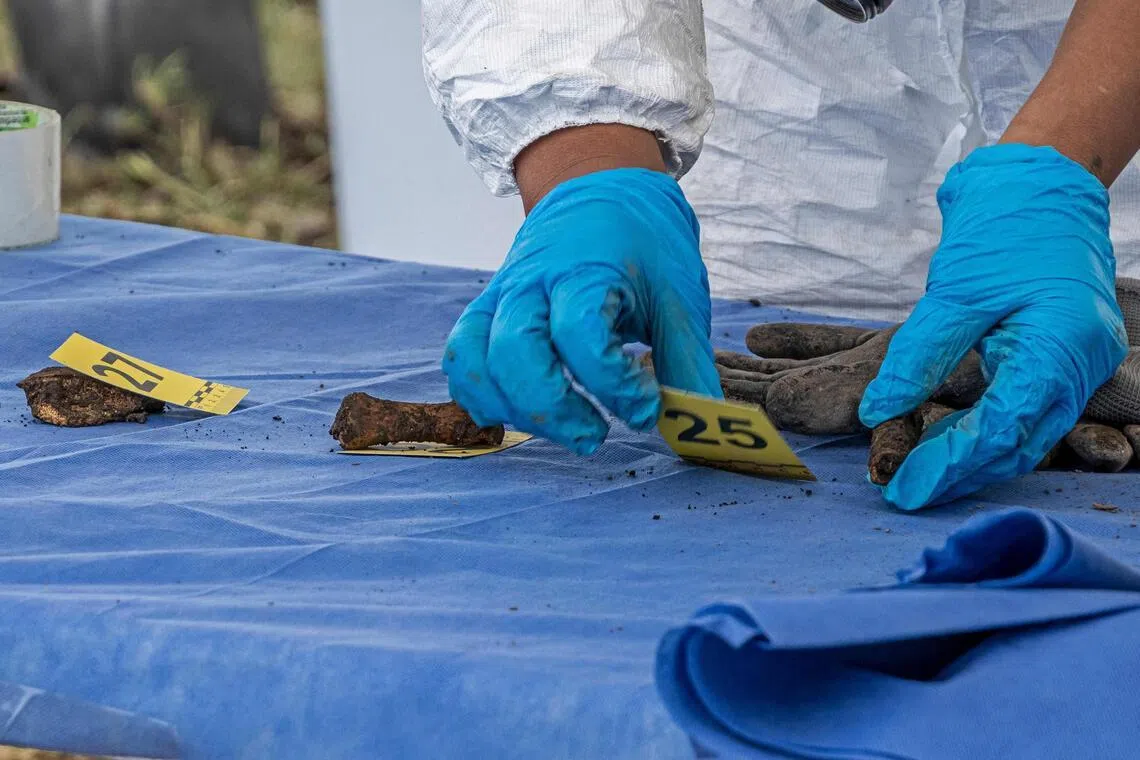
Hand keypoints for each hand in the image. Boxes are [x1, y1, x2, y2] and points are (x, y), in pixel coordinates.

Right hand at [443, 168, 721, 453]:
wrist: (601, 185)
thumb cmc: (644, 242)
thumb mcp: (680, 296)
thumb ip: (686, 365)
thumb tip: (697, 426)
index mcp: (584, 271)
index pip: (580, 336)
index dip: (612, 385)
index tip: (646, 405)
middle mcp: (531, 283)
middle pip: (513, 353)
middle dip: (553, 410)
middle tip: (597, 435)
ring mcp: (501, 296)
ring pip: (475, 359)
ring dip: (515, 409)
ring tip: (566, 427)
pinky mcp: (487, 310)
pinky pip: (461, 356)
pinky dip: (481, 393)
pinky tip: (521, 413)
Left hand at [860, 144, 1127, 509]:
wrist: (1042, 185)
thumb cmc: (1002, 229)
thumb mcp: (953, 291)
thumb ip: (917, 356)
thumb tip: (876, 411)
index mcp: (1061, 346)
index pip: (1001, 428)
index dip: (949, 464)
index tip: (903, 490)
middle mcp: (1078, 364)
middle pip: (1017, 443)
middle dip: (959, 473)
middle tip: (904, 494)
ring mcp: (1075, 365)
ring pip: (1023, 434)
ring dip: (971, 458)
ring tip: (917, 474)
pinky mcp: (1059, 361)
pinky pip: (1024, 412)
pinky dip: (984, 431)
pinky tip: (943, 440)